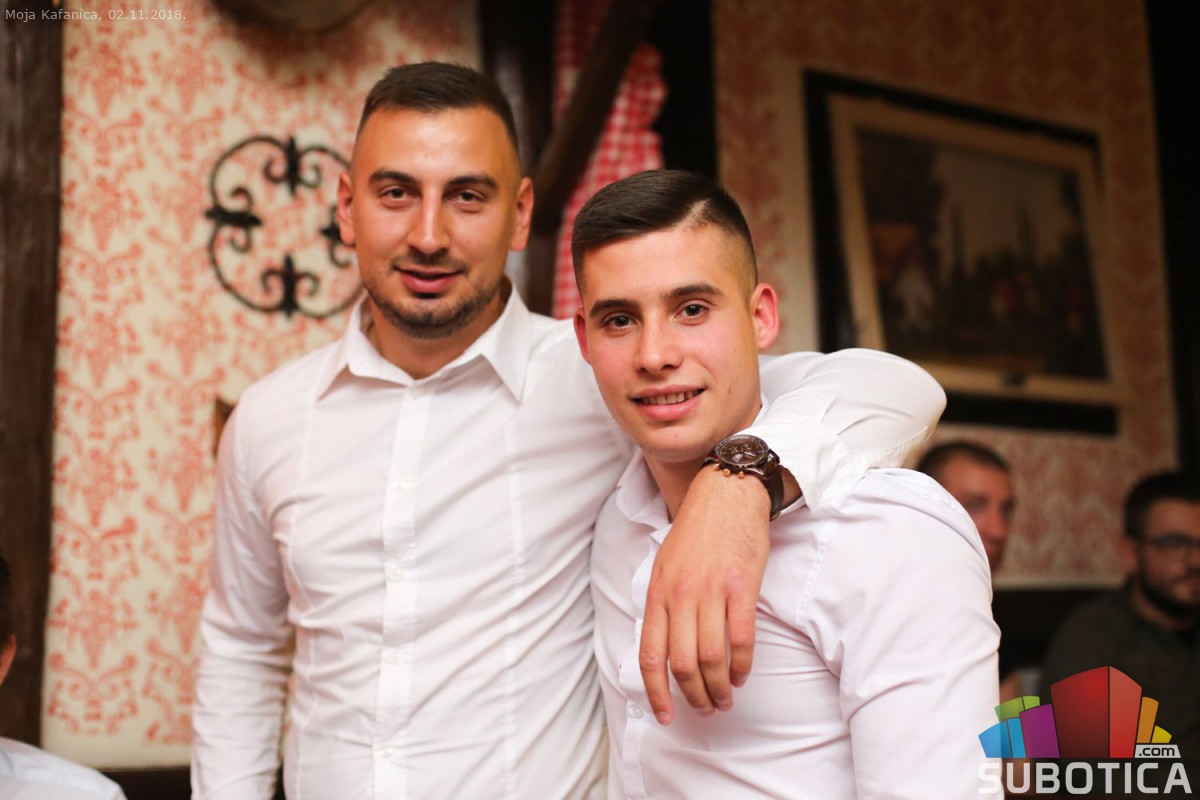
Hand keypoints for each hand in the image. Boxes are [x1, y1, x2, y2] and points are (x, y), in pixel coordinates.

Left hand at [640, 464, 770, 723]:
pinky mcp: (741, 587)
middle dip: (693, 696)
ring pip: (711, 658)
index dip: (656, 692)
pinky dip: (742, 664)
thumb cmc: (697, 530)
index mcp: (657, 592)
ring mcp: (711, 592)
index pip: (650, 655)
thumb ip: (663, 604)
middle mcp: (680, 596)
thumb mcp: (665, 564)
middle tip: (706, 709)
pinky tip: (742, 674)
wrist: (727, 493)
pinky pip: (741, 638)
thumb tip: (664, 647)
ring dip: (719, 687)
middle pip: (682, 664)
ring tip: (726, 699)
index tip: (665, 716)